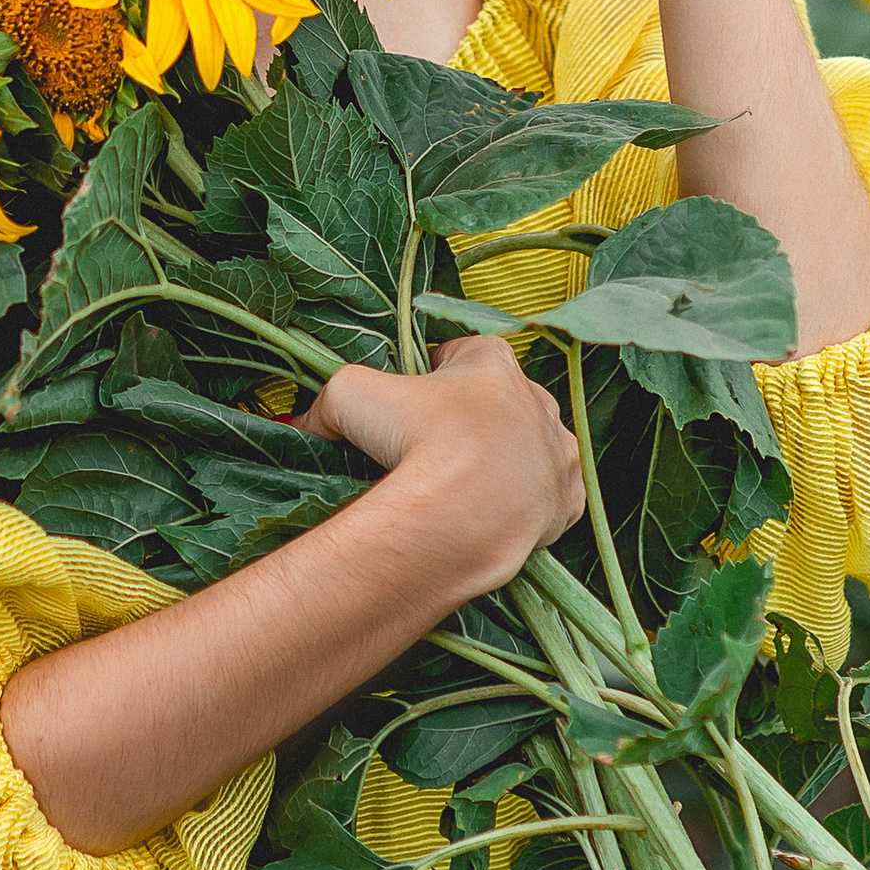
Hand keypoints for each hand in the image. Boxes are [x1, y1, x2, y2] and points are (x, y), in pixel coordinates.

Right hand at [302, 334, 584, 591]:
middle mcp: (539, 401)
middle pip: (501, 401)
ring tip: (462, 488)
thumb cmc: (413, 442)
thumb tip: (301, 425)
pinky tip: (494, 514)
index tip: (408, 406)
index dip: (430, 375)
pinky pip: (549, 497)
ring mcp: (558, 453)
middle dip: (471, 420)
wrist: (463, 516)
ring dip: (503, 462)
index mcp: (494, 361)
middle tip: (431, 451)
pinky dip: (525, 504)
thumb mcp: (348, 395)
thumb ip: (326, 403)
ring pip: (530, 449)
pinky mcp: (568, 503)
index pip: (462, 353)